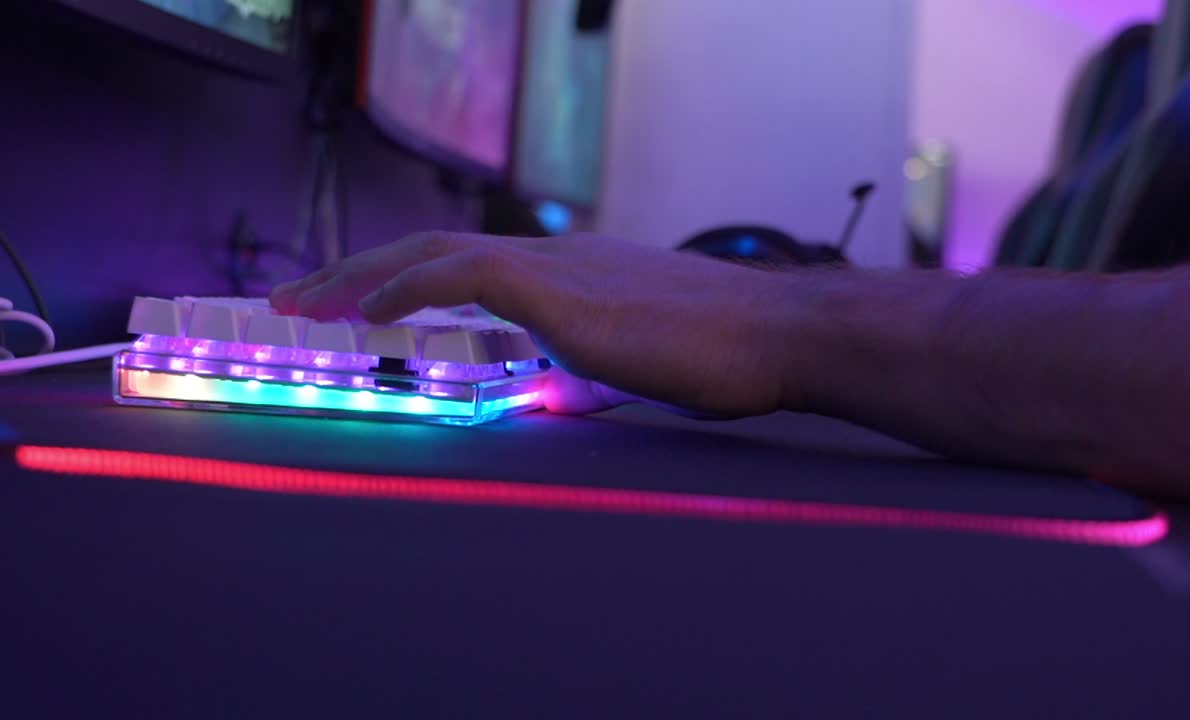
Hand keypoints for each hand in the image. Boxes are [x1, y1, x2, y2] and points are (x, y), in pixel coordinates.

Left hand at [269, 232, 814, 415]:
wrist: (777, 334)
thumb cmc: (722, 353)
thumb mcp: (631, 364)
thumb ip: (579, 370)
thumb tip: (543, 391)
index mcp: (566, 273)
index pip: (460, 266)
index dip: (396, 280)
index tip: (350, 303)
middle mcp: (552, 258)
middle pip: (428, 249)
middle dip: (352, 272)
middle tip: (296, 296)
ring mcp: (556, 268)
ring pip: (431, 253)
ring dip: (359, 276)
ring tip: (304, 301)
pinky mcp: (562, 289)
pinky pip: (464, 274)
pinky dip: (407, 287)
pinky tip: (368, 311)